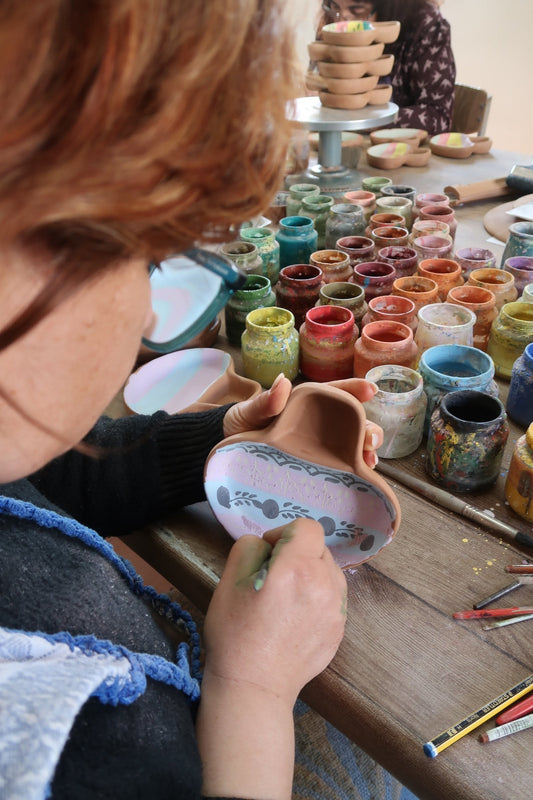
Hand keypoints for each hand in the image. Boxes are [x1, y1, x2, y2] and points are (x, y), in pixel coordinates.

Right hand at [202, 519, 346, 703]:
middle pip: (319, 548)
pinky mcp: (340, 629)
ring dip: (311, 573)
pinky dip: (318, 596)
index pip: (307, 526)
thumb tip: (268, 545)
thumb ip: (249, 548)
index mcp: (296, 568)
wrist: (254, 687)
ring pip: (329, 571)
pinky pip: (333, 597)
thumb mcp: (229, 581)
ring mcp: (337, 609)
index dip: (284, 532)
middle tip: (273, 576)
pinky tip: (295, 617)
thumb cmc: (235, 633)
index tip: (268, 552)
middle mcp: (325, 584)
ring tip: (287, 597)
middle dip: (297, 553)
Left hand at [223, 373, 382, 467]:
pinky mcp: (311, 468)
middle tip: (372, 440)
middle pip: (348, 423)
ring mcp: (315, 448)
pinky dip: (351, 471)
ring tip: (370, 461)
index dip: (354, 390)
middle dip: (367, 429)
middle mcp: (315, 426)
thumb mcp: (247, 411)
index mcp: (304, 406)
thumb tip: (283, 382)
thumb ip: (264, 401)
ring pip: (348, 446)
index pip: (333, 394)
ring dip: (364, 451)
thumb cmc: (238, 426)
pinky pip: (336, 468)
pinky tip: (361, 477)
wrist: (223, 454)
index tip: (371, 390)